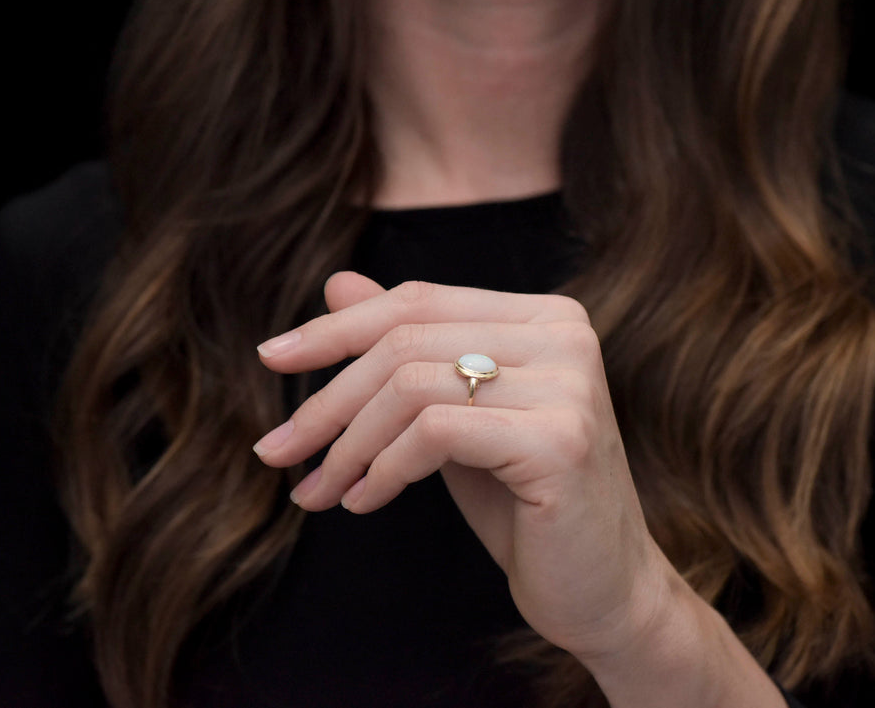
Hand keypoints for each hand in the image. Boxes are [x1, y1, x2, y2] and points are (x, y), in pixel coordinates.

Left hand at [252, 272, 671, 660]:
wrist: (603, 592)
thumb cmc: (525, 505)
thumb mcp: (454, 418)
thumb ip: (408, 352)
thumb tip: (336, 283)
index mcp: (546, 317)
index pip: (417, 301)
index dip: (337, 327)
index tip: (271, 358)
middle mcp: (564, 335)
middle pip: (404, 340)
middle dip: (327, 399)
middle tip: (276, 450)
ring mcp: (569, 384)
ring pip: (410, 386)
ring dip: (345, 445)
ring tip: (319, 492)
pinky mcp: (560, 439)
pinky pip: (434, 434)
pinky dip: (384, 469)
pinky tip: (366, 502)